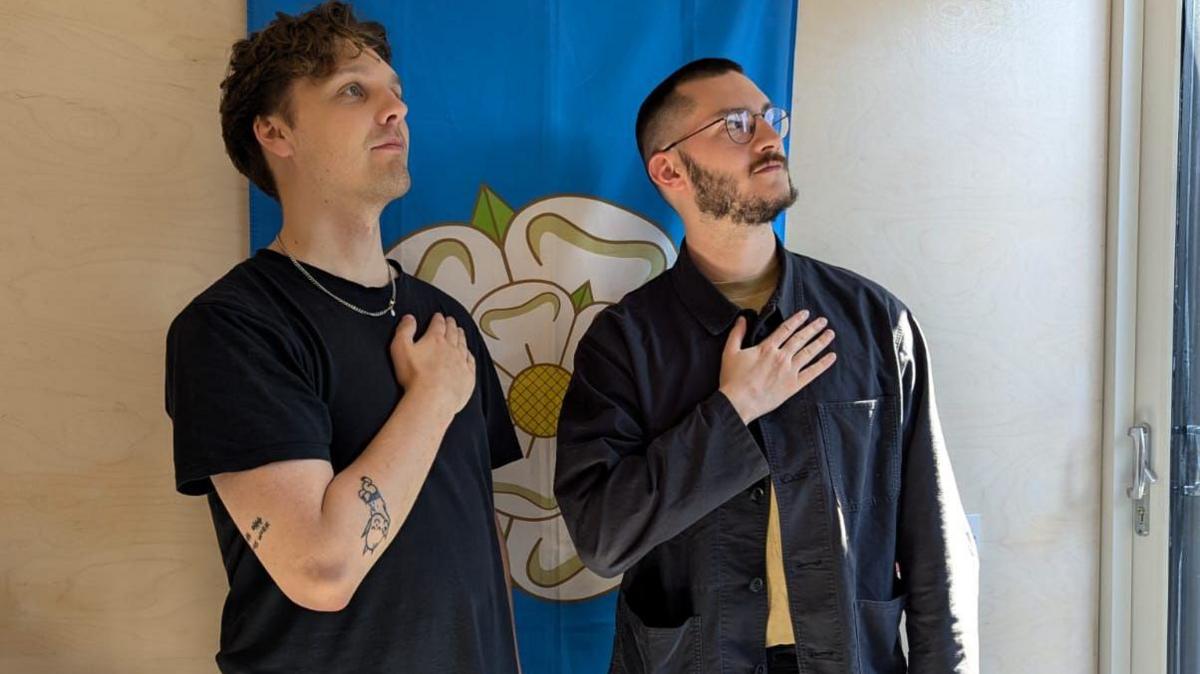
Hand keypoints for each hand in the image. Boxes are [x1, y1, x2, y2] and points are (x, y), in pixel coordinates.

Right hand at [390, 312, 476, 416]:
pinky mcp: (468, 376)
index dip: (437, 319)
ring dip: (461, 337)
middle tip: (451, 320)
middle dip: (451, 325)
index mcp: (435, 340)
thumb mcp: (401, 349)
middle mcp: (451, 348)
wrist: (432, 398)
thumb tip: (409, 318)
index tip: (438, 316)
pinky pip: (471, 361)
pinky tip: (468, 355)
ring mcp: (461, 362)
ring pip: (463, 345)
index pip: (438, 325)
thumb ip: (404, 331)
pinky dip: (469, 355)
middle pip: (453, 332)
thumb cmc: (415, 376)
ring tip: (460, 332)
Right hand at [718, 310, 836, 422]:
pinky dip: (823, 364)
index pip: (785, 329)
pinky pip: (812, 373)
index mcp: (767, 348)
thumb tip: (742, 319)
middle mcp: (781, 357)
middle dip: (813, 328)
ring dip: (820, 342)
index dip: (797, 320)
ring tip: (830, 334)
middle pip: (800, 339)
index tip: (806, 313)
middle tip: (823, 321)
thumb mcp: (729, 352)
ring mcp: (789, 371)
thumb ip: (737, 334)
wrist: (739, 402)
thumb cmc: (733, 379)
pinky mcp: (793, 385)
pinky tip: (831, 357)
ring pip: (809, 353)